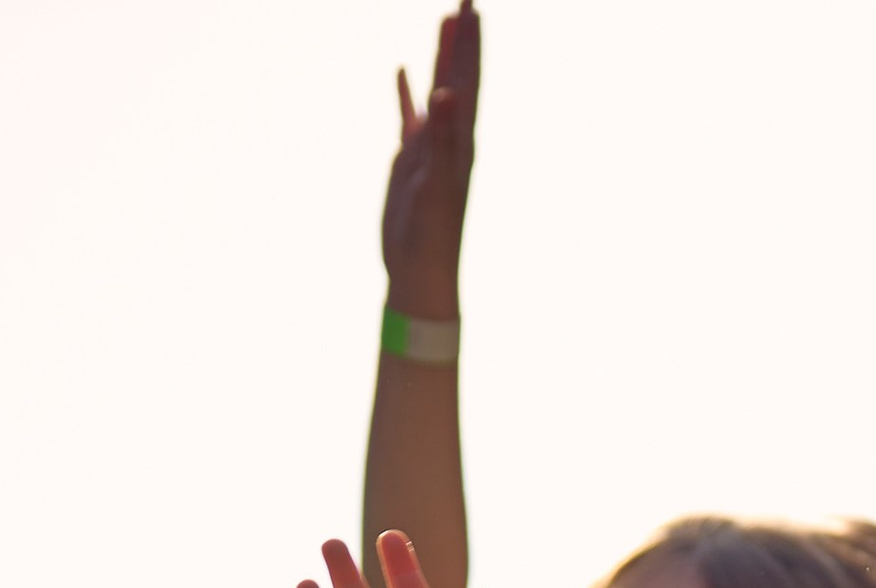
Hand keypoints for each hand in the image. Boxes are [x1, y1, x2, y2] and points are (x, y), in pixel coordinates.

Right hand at [382, 9, 479, 317]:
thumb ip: (443, 137)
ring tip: (445, 20)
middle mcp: (450, 137)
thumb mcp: (436, 184)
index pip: (467, 79)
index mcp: (461, 140)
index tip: (471, 5)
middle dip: (461, 37)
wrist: (420, 274)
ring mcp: (430, 146)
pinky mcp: (411, 160)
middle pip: (457, 75)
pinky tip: (404, 72)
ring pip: (437, 89)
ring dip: (441, 55)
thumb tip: (448, 92)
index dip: (469, 42)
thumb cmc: (432, 237)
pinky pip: (410, 115)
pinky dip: (407, 92)